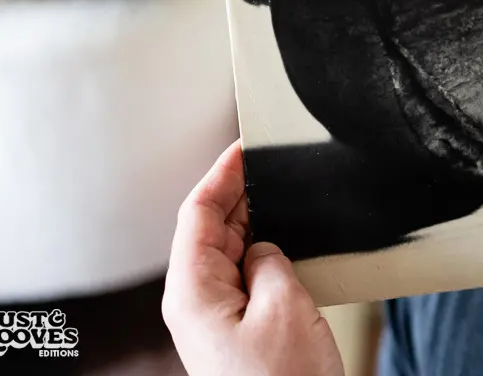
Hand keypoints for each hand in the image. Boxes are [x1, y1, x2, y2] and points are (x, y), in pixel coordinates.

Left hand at [162, 141, 342, 375]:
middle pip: (210, 229)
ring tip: (283, 194)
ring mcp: (216, 321)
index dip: (221, 174)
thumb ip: (269, 259)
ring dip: (254, 221)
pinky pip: (245, 279)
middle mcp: (197, 303)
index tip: (245, 146)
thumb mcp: (284, 304)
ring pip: (229, 252)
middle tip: (271, 161)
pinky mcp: (237, 335)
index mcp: (193, 290)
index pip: (196, 213)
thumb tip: (262, 247)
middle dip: (239, 192)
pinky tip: (289, 244)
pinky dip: (264, 251)